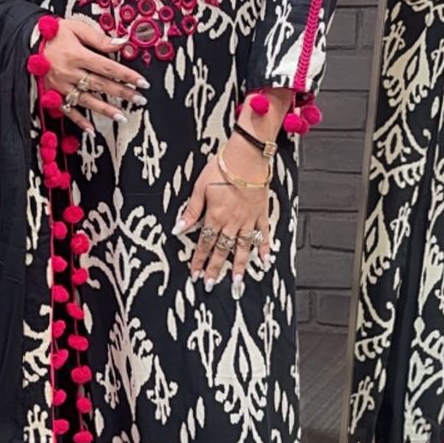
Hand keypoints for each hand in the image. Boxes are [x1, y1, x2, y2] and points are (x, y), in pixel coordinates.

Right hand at [41, 15, 148, 132]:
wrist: (26, 42)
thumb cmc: (53, 34)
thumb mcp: (76, 28)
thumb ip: (99, 38)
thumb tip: (122, 43)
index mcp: (76, 54)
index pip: (107, 67)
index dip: (127, 75)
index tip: (142, 82)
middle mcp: (69, 72)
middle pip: (101, 85)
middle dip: (122, 93)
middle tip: (140, 99)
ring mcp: (60, 86)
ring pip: (87, 100)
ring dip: (105, 110)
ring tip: (122, 117)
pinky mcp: (52, 94)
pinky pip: (67, 110)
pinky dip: (79, 121)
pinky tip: (91, 130)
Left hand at [178, 135, 273, 295]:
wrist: (247, 157)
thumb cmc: (222, 168)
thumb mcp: (199, 188)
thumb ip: (191, 211)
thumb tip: (178, 229)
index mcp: (215, 216)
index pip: (204, 243)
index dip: (199, 260)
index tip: (195, 274)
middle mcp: (232, 222)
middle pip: (222, 249)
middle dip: (215, 268)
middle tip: (211, 285)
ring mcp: (249, 219)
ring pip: (243, 247)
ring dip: (239, 265)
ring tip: (237, 281)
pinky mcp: (261, 213)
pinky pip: (263, 234)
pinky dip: (264, 247)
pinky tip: (265, 260)